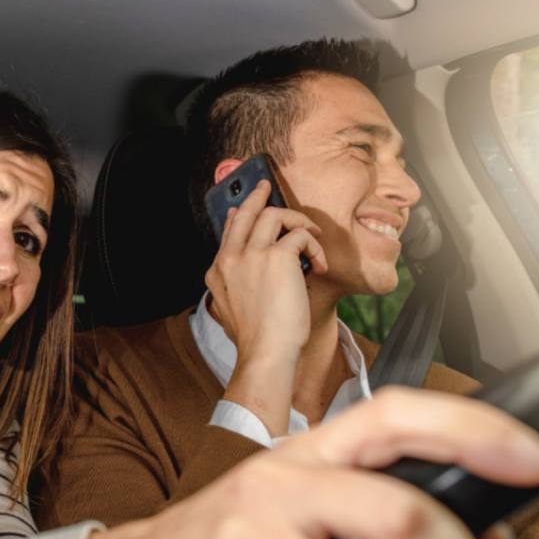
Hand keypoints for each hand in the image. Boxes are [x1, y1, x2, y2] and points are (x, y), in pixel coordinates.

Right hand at [204, 179, 326, 360]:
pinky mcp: (277, 257)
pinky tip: (320, 264)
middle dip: (256, 196)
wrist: (266, 351)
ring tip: (312, 235)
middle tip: (266, 187)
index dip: (237, 216)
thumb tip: (245, 272)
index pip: (228, 232)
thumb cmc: (256, 338)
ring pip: (273, 215)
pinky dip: (314, 246)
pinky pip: (300, 235)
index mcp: (218, 272)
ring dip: (297, 221)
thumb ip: (235, 287)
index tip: (241, 208)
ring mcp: (252, 255)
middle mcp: (231, 259)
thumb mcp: (232, 310)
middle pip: (245, 214)